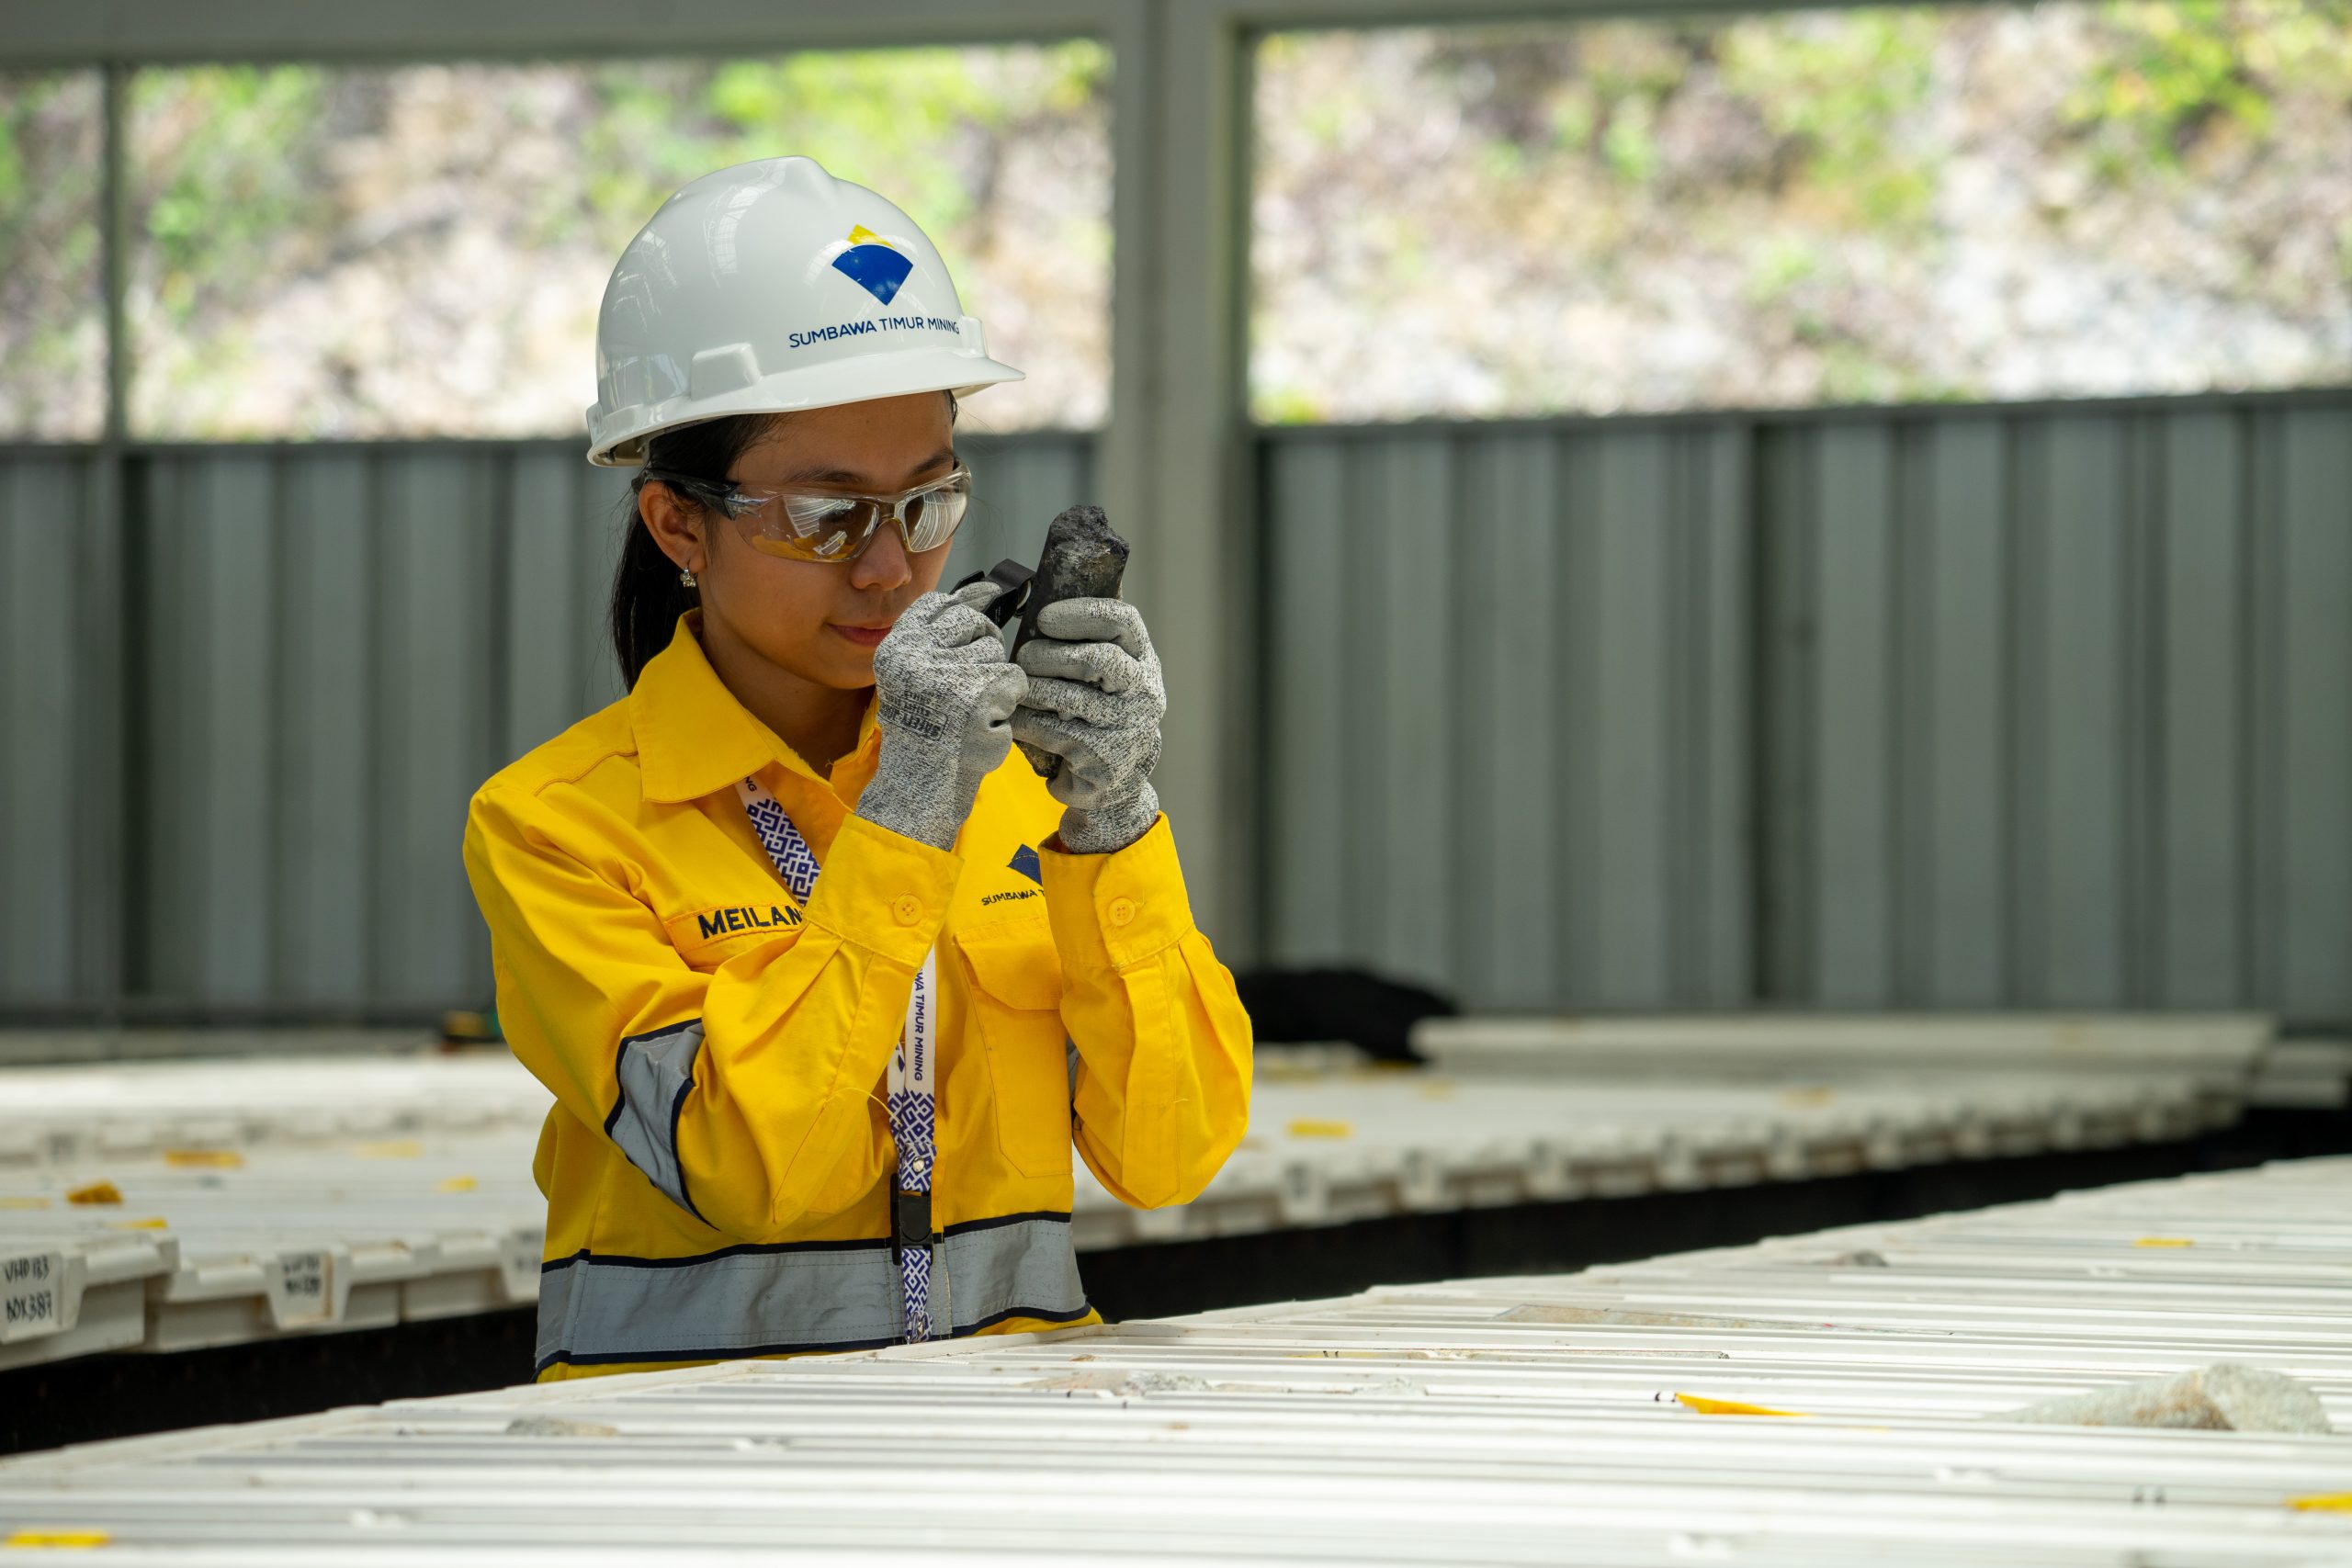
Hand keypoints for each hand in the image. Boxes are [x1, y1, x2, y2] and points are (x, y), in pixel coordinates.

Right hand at [856, 581, 1026, 850]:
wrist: (922, 786)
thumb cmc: (925, 728)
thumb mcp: (918, 673)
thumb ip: (943, 631)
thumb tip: (985, 590)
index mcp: (896, 648)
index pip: (938, 603)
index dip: (962, 610)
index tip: (969, 629)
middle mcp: (917, 656)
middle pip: (973, 622)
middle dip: (981, 648)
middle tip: (966, 684)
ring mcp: (948, 675)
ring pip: (995, 652)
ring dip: (993, 680)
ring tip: (969, 709)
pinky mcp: (980, 696)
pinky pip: (1013, 678)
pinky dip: (1007, 701)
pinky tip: (985, 721)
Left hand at [1010, 598, 1164, 853]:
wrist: (1117, 776)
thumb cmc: (1097, 710)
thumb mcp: (1103, 672)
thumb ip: (1082, 641)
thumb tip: (1031, 602)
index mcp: (1142, 659)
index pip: (1122, 621)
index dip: (1080, 613)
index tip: (1044, 618)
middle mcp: (1144, 691)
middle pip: (1100, 659)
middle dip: (1051, 655)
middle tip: (1024, 657)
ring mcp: (1128, 728)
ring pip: (1071, 699)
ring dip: (1034, 690)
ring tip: (1018, 689)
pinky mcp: (1105, 760)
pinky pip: (1052, 733)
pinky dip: (1025, 723)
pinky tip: (1014, 720)